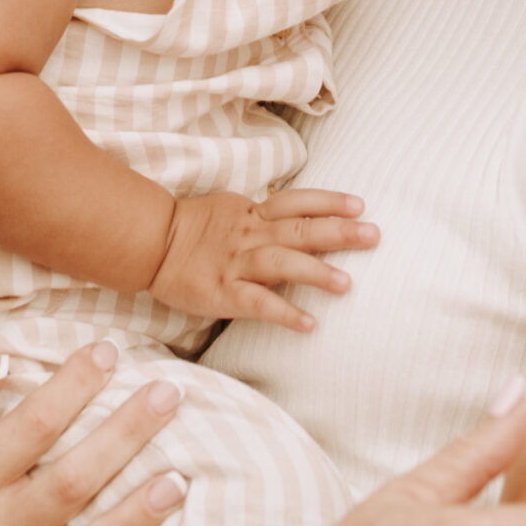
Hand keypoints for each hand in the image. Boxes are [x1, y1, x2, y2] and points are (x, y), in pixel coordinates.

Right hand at [147, 189, 377, 329]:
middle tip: (374, 235)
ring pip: (282, 264)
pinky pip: (257, 303)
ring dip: (316, 273)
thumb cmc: (195, 229)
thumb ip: (266, 216)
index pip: (298, 202)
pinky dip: (284, 312)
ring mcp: (237, 263)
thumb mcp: (233, 211)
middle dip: (339, 232)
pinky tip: (308, 324)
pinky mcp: (222, 292)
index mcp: (253, 214)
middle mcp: (250, 235)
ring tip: (347, 284)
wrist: (150, 242)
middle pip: (300, 230)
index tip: (360, 205)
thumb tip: (303, 218)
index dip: (329, 201)